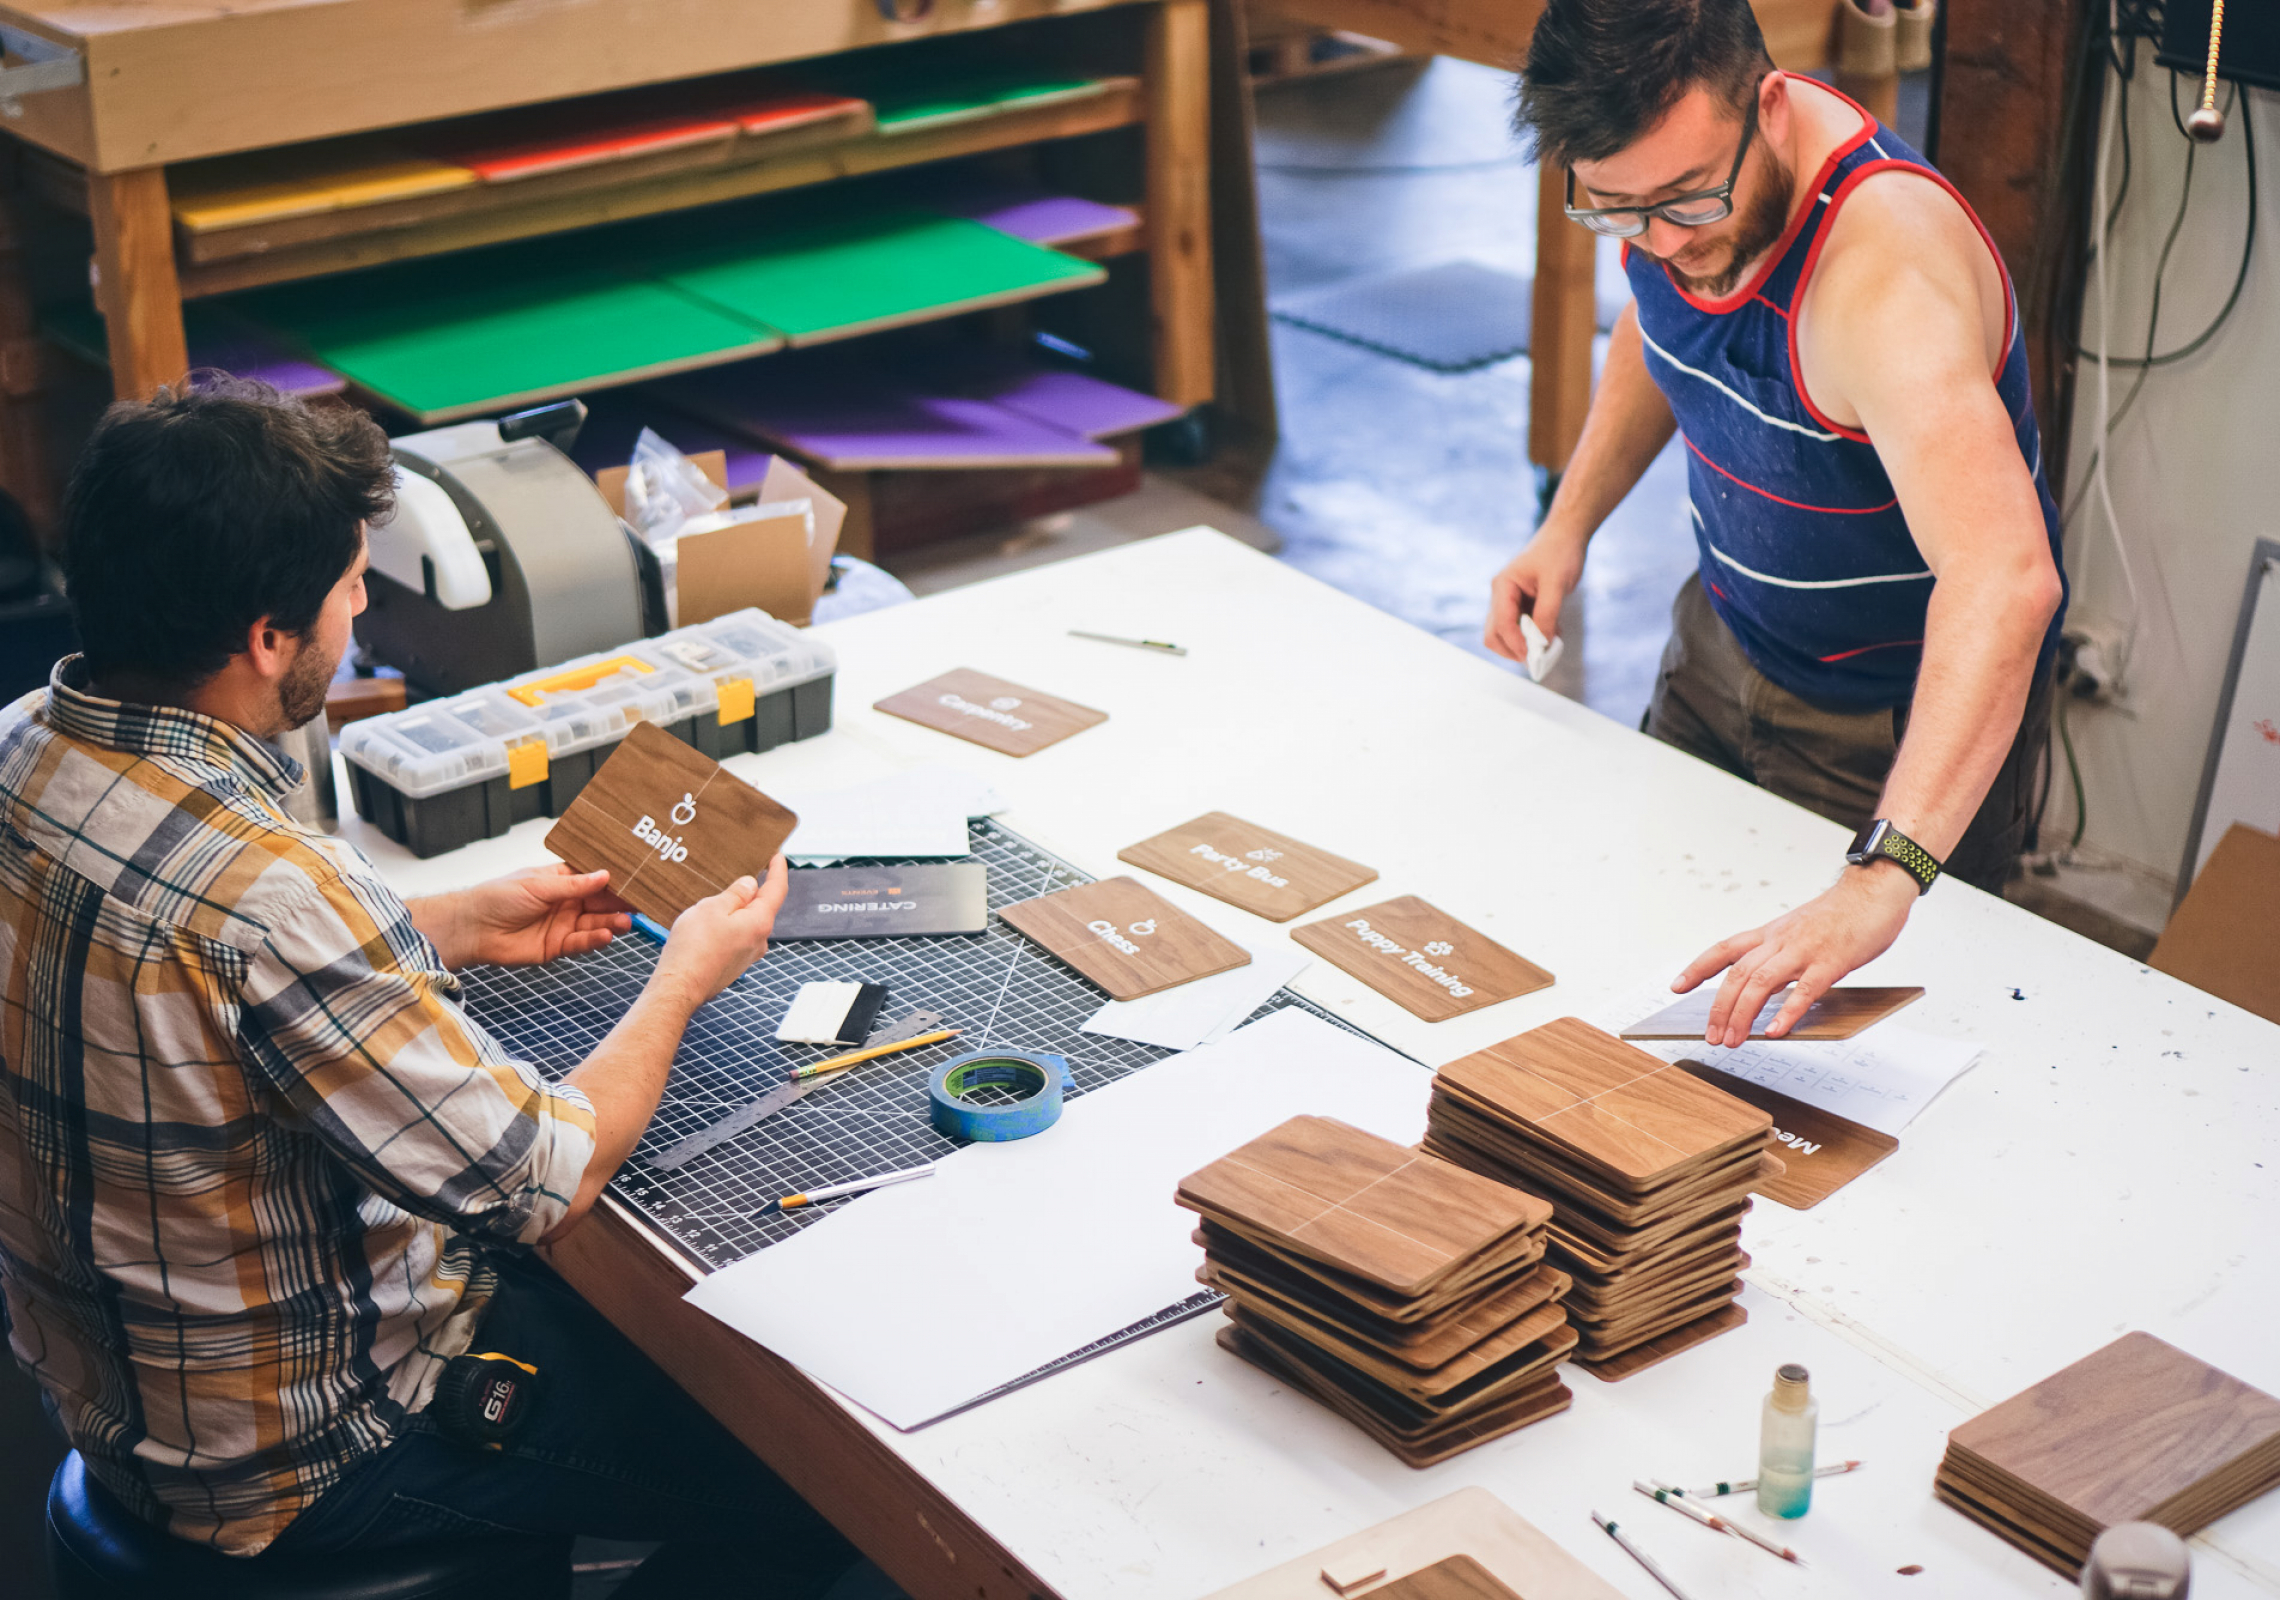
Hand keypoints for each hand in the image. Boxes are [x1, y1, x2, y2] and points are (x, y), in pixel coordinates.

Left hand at [431, 865, 632, 967]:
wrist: (473, 928)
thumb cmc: (499, 897)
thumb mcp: (539, 885)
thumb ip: (574, 885)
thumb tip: (605, 875)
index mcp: (562, 881)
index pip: (595, 879)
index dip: (615, 881)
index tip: (637, 881)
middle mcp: (567, 902)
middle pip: (601, 903)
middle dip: (620, 905)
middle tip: (640, 906)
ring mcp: (563, 925)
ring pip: (595, 924)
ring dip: (612, 923)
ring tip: (627, 923)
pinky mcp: (558, 947)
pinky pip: (582, 943)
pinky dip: (595, 940)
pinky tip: (606, 936)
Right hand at [649, 855, 791, 1011]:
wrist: (680, 986)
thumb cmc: (693, 948)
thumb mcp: (712, 908)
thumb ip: (735, 894)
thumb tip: (751, 885)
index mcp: (760, 922)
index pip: (777, 889)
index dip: (778, 869)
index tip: (777, 855)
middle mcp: (760, 940)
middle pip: (761, 906)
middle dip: (752, 890)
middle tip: (740, 872)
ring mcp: (747, 955)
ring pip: (746, 922)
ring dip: (735, 910)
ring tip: (714, 901)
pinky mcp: (734, 964)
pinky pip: (735, 936)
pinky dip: (727, 925)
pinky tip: (708, 925)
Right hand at [1484, 523, 1586, 664]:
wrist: (1566, 536)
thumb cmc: (1559, 553)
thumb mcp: (1556, 583)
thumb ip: (1547, 613)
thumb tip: (1542, 643)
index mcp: (1503, 586)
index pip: (1500, 623)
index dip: (1515, 643)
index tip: (1535, 656)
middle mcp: (1501, 596)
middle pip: (1495, 634)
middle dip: (1515, 649)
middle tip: (1540, 657)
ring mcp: (1511, 602)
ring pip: (1508, 635)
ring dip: (1526, 645)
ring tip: (1551, 643)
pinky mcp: (1523, 606)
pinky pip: (1523, 630)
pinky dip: (1536, 638)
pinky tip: (1554, 632)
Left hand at [1673, 864, 1918, 1045]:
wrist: (1875, 889)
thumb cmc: (1842, 915)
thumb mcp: (1801, 932)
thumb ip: (1783, 959)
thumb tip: (1768, 992)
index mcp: (1772, 934)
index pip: (1724, 950)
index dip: (1697, 968)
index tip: (1676, 986)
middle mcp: (1781, 941)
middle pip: (1737, 974)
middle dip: (1719, 1007)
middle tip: (1711, 1035)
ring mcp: (1804, 950)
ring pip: (1760, 983)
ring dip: (1742, 1014)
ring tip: (1734, 1040)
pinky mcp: (1831, 961)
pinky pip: (1804, 990)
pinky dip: (1786, 1012)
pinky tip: (1775, 1031)